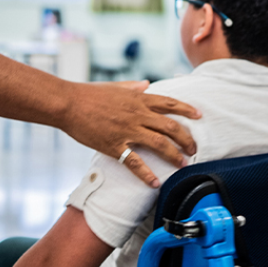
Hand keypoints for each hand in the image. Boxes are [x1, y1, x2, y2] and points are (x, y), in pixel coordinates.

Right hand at [59, 81, 200, 187]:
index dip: (187, 109)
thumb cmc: (89, 94)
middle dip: (186, 138)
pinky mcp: (114, 145)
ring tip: (183, 164)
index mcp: (138, 99)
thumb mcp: (115, 87)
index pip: (169, 103)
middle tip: (194, 148)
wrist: (68, 104)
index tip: (199, 116)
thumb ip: (133, 87)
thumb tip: (146, 84)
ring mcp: (127, 130)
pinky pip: (134, 162)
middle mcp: (137, 114)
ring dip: (174, 155)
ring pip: (159, 143)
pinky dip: (146, 174)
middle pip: (170, 126)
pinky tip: (154, 183)